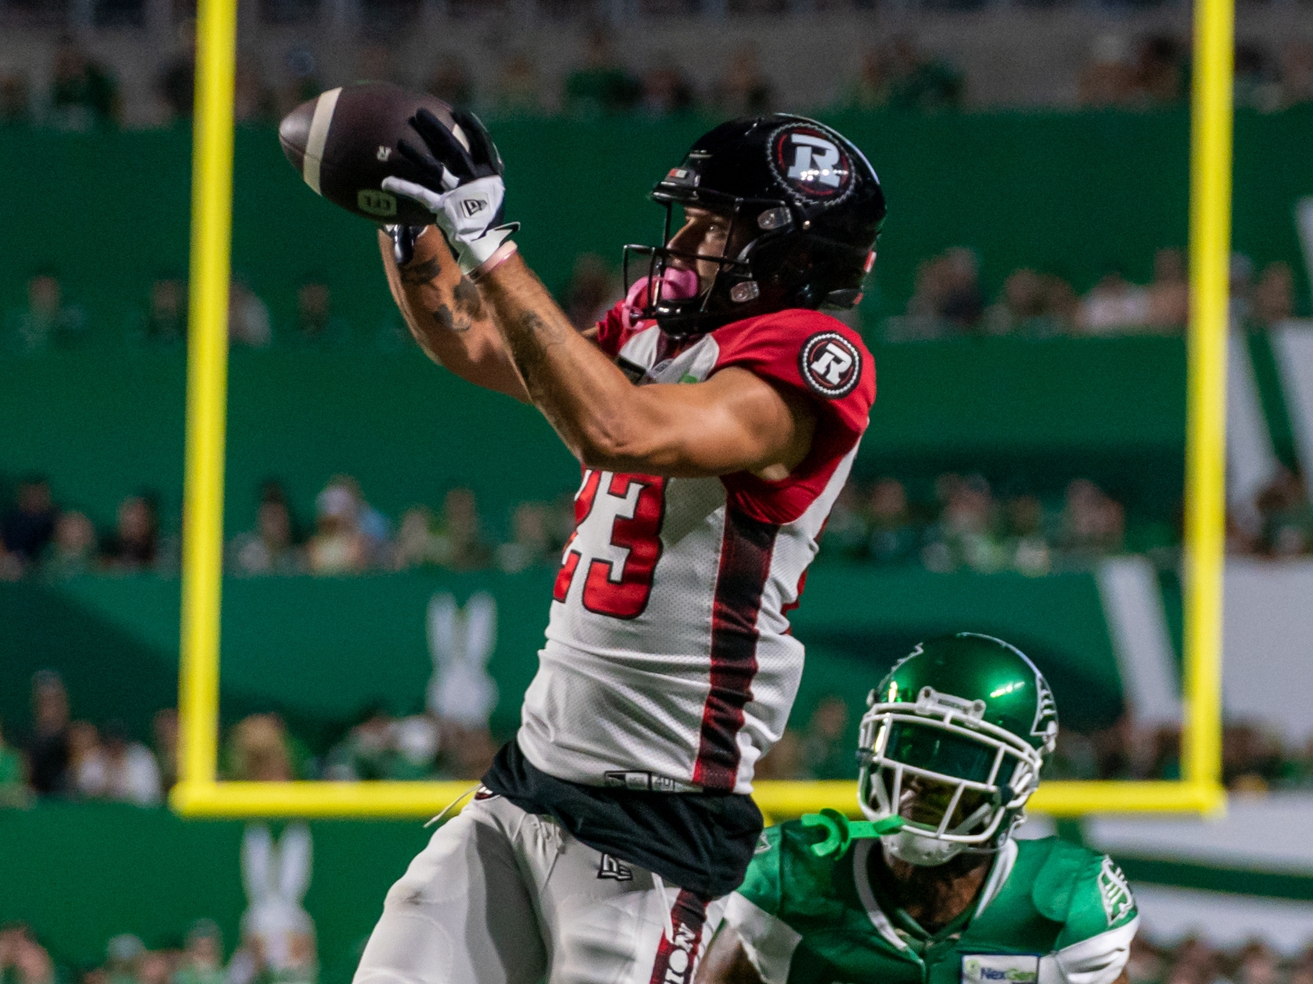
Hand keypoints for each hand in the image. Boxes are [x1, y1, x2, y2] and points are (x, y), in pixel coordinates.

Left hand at [382, 108, 517, 275]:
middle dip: (436, 129)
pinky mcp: (443, 207)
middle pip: (453, 149)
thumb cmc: (490, 217)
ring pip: (435, 168)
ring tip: (400, 141)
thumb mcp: (495, 192)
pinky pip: (420, 194)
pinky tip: (385, 181)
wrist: (486, 242)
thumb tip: (484, 158)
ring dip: (416, 154)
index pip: (481, 142)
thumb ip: (488, 174)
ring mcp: (458, 193)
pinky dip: (402, 187)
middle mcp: (474, 179)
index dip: (470, 125)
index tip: (457, 112)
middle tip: (419, 114)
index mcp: (490, 173)